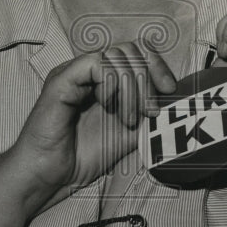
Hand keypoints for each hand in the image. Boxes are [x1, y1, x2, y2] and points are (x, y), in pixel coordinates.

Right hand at [10, 41, 176, 212]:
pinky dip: (112, 84)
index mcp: (102, 80)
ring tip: (128, 119)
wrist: (51, 177)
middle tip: (149, 111)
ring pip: (115, 54)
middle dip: (149, 78)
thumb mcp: (128, 134)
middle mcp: (87, 71)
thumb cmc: (81, 157)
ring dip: (132, 88)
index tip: (169, 90)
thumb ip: (148, 115)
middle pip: (129, 49)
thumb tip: (174, 102)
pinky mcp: (62, 79)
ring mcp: (73, 73)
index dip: (157, 65)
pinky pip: (96, 63)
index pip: (135, 52)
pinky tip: (109, 107)